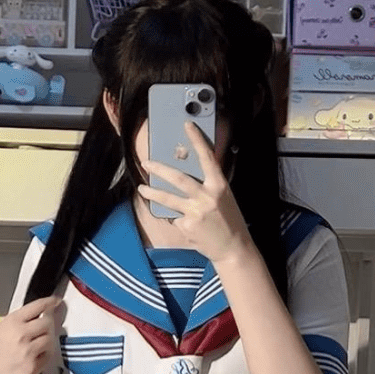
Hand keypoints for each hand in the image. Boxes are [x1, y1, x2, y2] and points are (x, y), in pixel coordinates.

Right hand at [0, 295, 63, 373]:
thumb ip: (18, 324)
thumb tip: (37, 319)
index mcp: (11, 322)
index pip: (37, 306)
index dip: (49, 302)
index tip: (55, 301)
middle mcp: (21, 333)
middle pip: (48, 322)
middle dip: (48, 326)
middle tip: (44, 330)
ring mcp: (29, 350)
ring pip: (50, 339)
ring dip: (46, 342)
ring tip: (35, 347)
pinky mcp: (34, 365)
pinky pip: (48, 356)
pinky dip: (44, 356)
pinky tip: (33, 358)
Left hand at [138, 121, 254, 266]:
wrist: (233, 248)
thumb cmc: (229, 220)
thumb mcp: (224, 197)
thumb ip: (207, 185)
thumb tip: (186, 174)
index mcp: (219, 186)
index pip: (207, 157)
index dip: (197, 140)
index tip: (187, 125)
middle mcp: (207, 197)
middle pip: (178, 178)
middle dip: (159, 169)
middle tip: (146, 163)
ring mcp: (195, 213)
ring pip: (167, 199)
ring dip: (152, 193)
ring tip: (142, 189)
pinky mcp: (187, 227)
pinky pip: (174, 218)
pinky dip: (175, 219)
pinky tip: (184, 224)